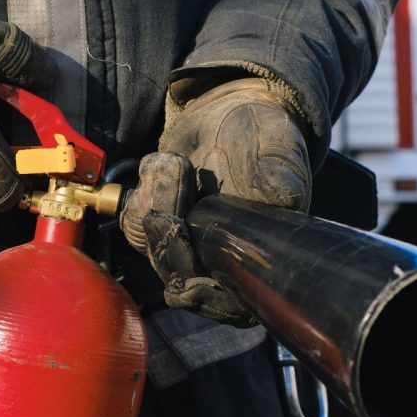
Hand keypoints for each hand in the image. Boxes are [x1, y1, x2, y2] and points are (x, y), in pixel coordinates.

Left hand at [120, 78, 311, 324]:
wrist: (231, 108)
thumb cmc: (265, 134)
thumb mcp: (280, 149)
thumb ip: (280, 178)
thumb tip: (280, 198)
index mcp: (258, 262)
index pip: (228, 307)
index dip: (206, 298)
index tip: (189, 278)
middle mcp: (219, 262)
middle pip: (180, 280)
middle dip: (171, 236)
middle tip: (177, 179)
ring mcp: (186, 244)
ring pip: (153, 250)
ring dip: (157, 202)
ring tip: (177, 161)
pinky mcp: (159, 224)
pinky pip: (135, 223)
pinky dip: (144, 190)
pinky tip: (166, 162)